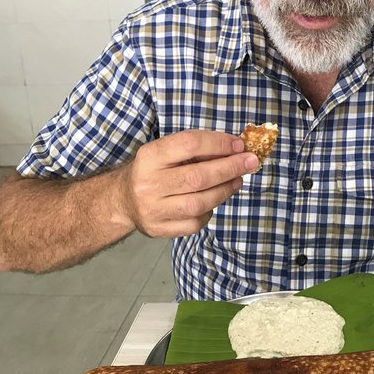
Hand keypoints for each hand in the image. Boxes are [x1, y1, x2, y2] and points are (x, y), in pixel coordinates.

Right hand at [116, 131, 258, 237]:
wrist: (123, 200)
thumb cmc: (154, 170)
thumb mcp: (166, 151)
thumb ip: (196, 149)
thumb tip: (236, 149)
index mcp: (150, 157)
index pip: (188, 145)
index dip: (218, 143)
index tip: (239, 144)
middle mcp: (148, 184)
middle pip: (198, 177)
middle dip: (230, 168)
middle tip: (251, 162)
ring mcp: (153, 210)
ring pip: (199, 203)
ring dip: (225, 190)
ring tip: (238, 180)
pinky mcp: (159, 230)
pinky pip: (195, 222)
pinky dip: (210, 210)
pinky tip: (214, 199)